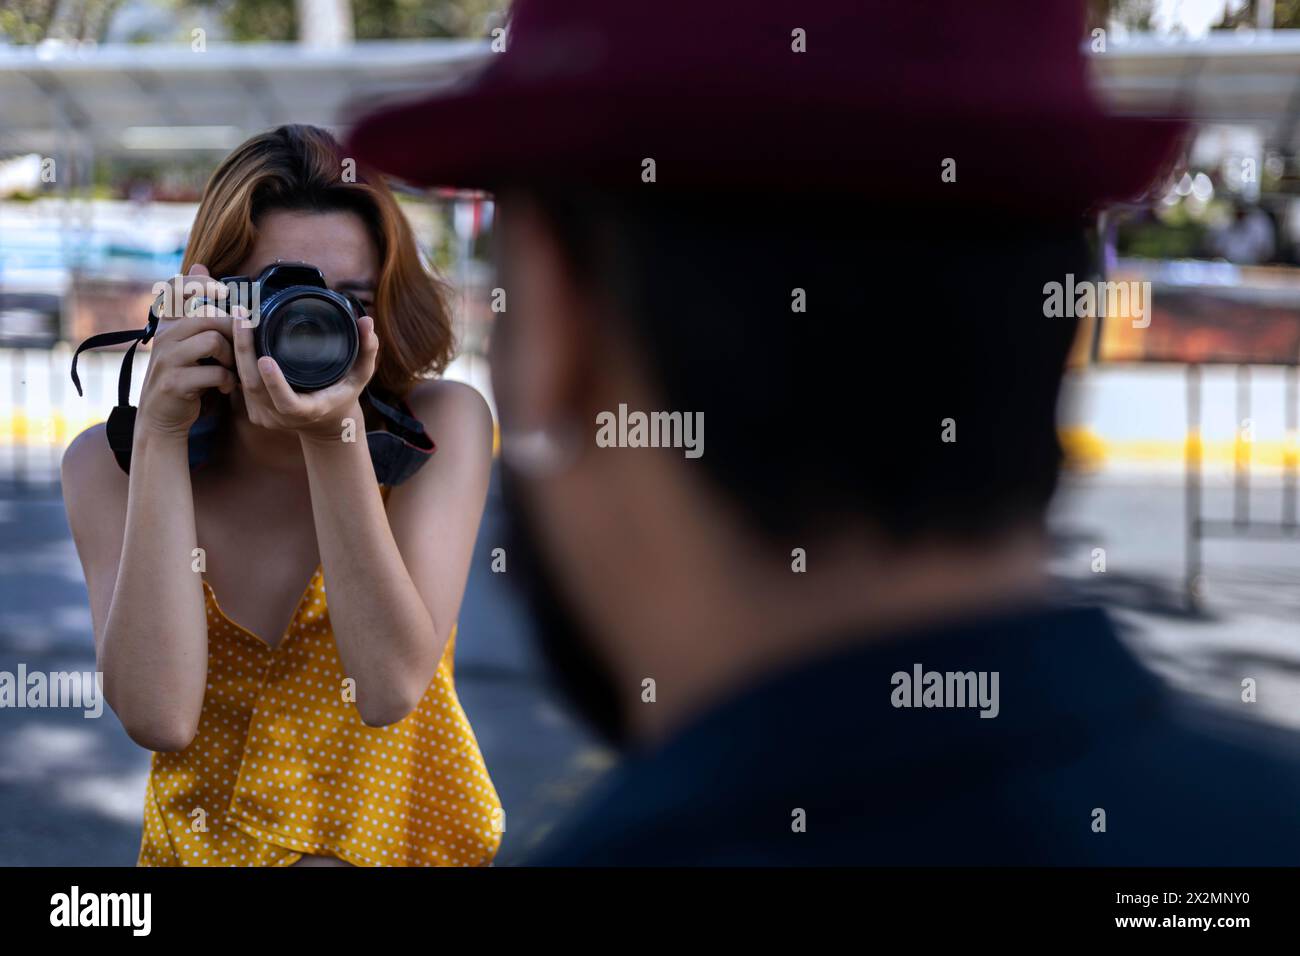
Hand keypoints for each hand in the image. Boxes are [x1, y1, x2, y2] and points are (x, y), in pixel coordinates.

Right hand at [136, 264, 237, 437]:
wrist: (161, 418)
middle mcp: (164, 338)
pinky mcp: (175, 383)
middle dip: (231, 330)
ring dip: (231, 356)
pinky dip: (227, 380)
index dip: (201, 283)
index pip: (177, 287)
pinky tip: (225, 387)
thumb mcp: (185, 340)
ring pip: (212, 340)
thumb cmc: (182, 376)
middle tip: (238, 348)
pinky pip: (214, 371)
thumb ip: (193, 309)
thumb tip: (200, 266)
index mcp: (168, 325)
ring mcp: (167, 360)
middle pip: (208, 315)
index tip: (222, 293)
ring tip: (231, 369)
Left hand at [231, 305, 379, 442]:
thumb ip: (367, 350)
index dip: (274, 383)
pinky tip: (236, 336)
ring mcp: (266, 416)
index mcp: (309, 410)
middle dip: (244, 350)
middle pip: (254, 386)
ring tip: (238, 318)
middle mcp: (283, 417)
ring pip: (243, 383)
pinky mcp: (254, 412)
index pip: (287, 402)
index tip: (264, 358)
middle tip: (243, 318)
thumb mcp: (361, 376)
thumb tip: (367, 321)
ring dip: (237, 350)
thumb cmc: (344, 396)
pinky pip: (241, 385)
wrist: (327, 426)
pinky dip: (236, 360)